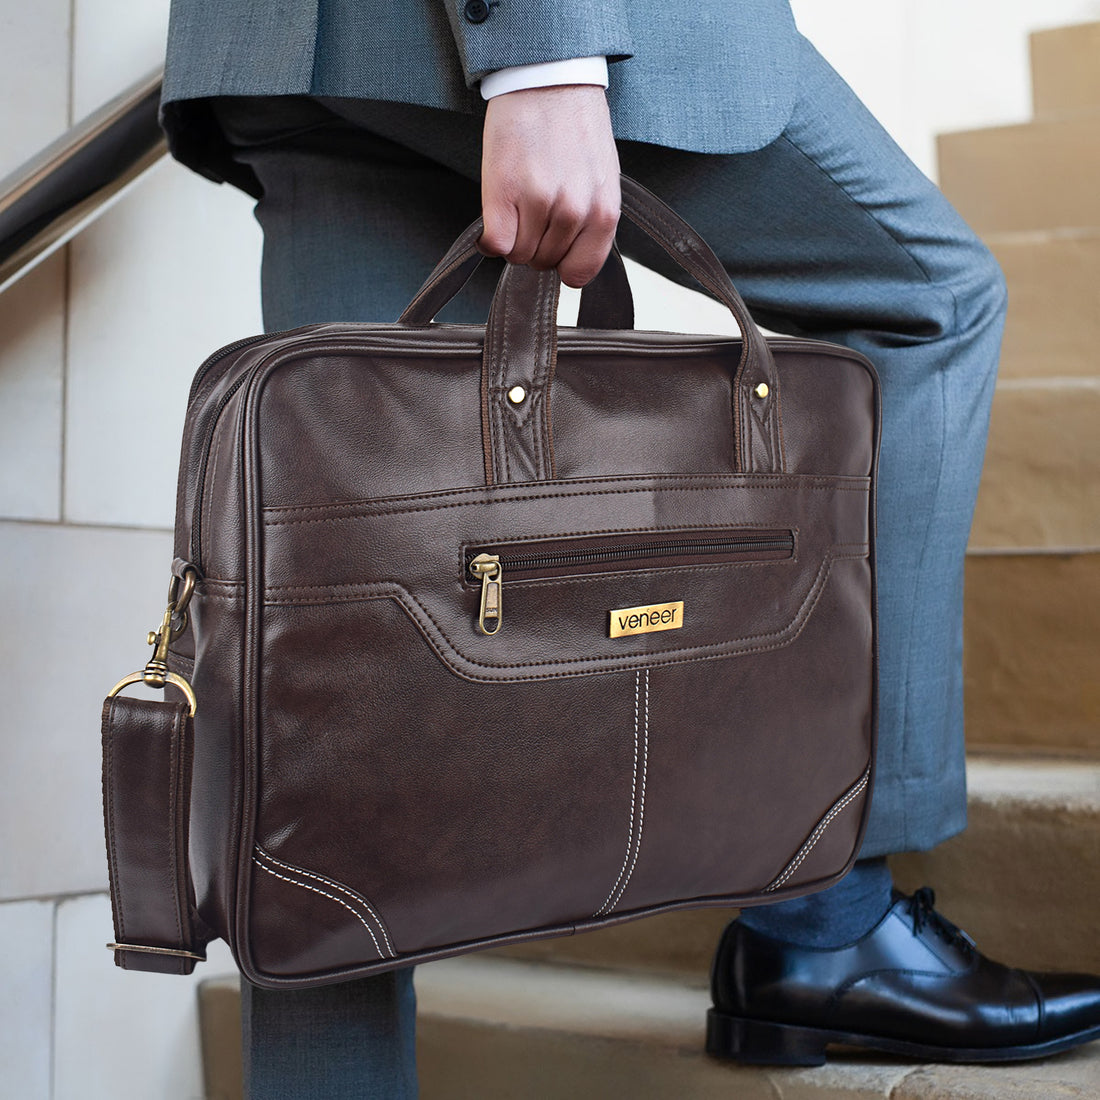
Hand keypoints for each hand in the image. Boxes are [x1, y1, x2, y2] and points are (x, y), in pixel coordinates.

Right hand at [478, 84, 620, 287]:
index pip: (579, 273)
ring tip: (519, 202)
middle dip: (535, 244)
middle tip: (533, 210)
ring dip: (513, 236)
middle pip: (543, 263)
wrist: (549, 79)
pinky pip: (495, 244)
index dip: (562, 263)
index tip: (554, 247)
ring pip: (518, 254)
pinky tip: (496, 215)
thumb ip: (592, 222)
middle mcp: (575, 211)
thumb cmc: (574, 127)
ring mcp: (540, 202)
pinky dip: (490, 238)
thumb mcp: (601, 180)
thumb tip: (572, 260)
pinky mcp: (506, 192)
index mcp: (604, 212)